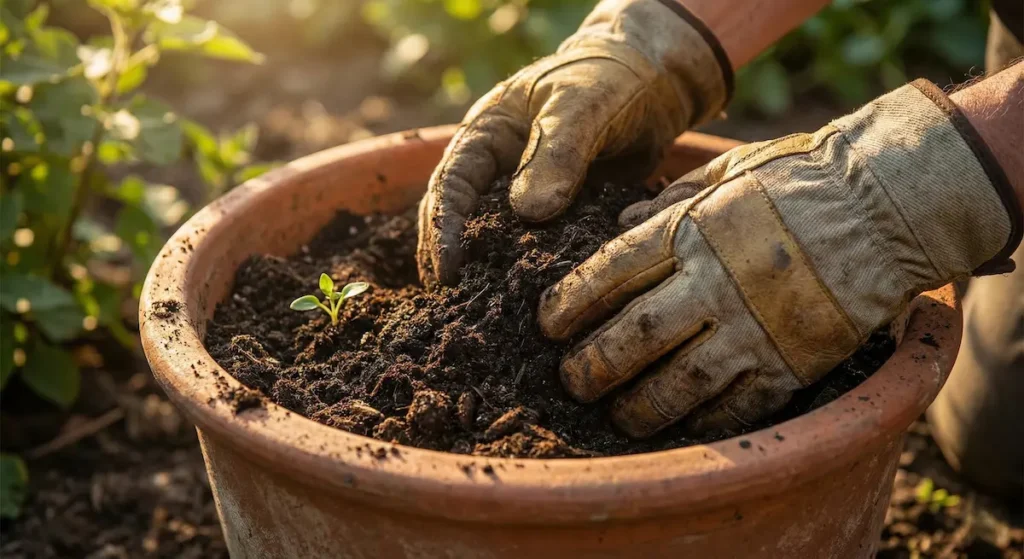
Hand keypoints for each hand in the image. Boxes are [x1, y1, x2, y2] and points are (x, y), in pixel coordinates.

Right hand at [417, 0, 731, 284]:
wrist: (656, 82)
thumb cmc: (611, 78)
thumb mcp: (584, 105)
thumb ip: (558, 152)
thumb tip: (527, 211)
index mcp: (486, 135)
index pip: (450, 185)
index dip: (443, 228)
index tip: (448, 269)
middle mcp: (498, 170)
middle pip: (463, 222)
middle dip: (455, 262)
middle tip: (455, 306)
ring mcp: (527, 196)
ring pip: (499, 242)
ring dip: (490, 276)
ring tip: (483, 317)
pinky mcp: (560, 218)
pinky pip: (540, 251)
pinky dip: (533, 276)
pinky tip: (534, 308)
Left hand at [538, 80, 1020, 437]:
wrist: (888, 204)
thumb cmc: (802, 177)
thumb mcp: (727, 169)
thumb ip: (669, 201)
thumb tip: (616, 226)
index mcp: (695, 227)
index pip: (610, 272)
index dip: (569, 302)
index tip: (548, 323)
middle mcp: (717, 281)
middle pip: (633, 335)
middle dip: (591, 365)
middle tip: (571, 379)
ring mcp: (757, 327)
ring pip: (679, 383)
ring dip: (637, 405)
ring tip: (615, 413)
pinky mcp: (793, 362)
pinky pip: (737, 407)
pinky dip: (702, 421)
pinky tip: (679, 424)